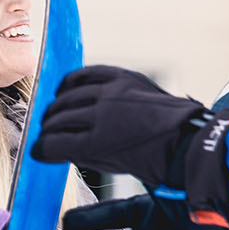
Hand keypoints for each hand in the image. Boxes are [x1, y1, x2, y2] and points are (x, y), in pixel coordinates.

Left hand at [34, 67, 228, 215]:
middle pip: (65, 99)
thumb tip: (93, 107)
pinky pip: (59, 142)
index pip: (79, 76)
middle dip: (52, 112)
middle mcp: (109, 92)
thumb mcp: (147, 97)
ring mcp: (102, 116)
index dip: (63, 89)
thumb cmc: (175, 129)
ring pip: (59, 119)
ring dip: (48, 130)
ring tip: (45, 138)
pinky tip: (39, 152)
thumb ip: (120, 96)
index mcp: (123, 78)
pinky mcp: (97, 142)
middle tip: (47, 123)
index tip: (58, 96)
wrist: (189, 147)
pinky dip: (45, 147)